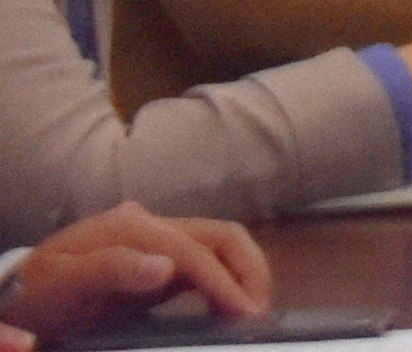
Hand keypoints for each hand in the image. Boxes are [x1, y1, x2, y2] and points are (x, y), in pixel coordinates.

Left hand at [0, 204, 269, 339]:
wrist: (18, 291)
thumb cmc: (38, 292)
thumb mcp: (62, 283)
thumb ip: (110, 269)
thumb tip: (166, 267)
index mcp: (133, 226)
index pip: (195, 252)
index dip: (225, 282)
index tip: (246, 315)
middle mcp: (152, 223)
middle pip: (221, 236)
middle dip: (249, 270)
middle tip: (259, 314)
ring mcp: (158, 239)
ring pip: (221, 244)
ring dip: (244, 273)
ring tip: (252, 312)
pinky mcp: (160, 258)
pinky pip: (207, 261)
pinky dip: (228, 279)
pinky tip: (230, 305)